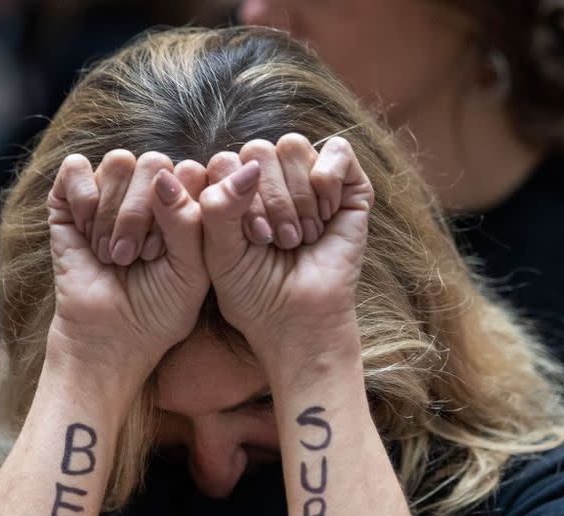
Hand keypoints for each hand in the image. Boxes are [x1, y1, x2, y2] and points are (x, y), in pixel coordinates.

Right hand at [46, 151, 208, 391]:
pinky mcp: (69, 201)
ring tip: (115, 256)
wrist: (112, 339)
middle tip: (138, 257)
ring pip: (118, 162)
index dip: (181, 207)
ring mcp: (109, 194)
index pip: (190, 169)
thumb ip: (193, 220)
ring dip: (115, 215)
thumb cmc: (159, 312)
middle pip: (153, 161)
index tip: (167, 254)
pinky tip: (88, 233)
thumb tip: (172, 173)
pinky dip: (83, 199)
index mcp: (184, 205)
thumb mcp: (193, 271)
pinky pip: (76, 168)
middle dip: (144, 213)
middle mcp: (148, 193)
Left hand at [200, 134, 373, 378]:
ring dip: (297, 198)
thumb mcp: (219, 254)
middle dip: (267, 200)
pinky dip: (328, 179)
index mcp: (234, 192)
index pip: (226, 160)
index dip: (236, 195)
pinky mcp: (347, 186)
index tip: (253, 239)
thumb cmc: (254, 294)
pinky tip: (325, 214)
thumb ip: (216, 207)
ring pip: (293, 146)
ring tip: (300, 237)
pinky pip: (336, 150)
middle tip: (278, 241)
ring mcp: (308, 180)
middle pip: (259, 149)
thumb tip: (247, 165)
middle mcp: (270, 179)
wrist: (298, 321)